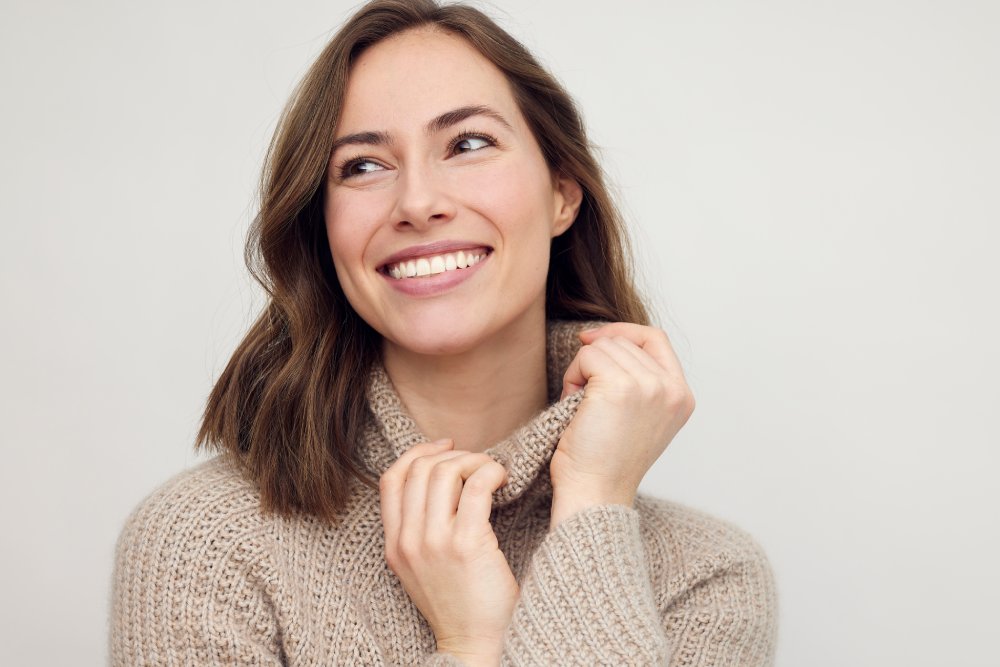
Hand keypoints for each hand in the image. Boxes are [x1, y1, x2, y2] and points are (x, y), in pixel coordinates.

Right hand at [380, 439, 518, 665]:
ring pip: (446, 472)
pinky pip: (477, 486)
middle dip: (454, 456)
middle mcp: (409, 541)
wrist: (474, 644)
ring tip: (493, 472)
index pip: (391, 478)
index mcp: (394, 545)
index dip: (418, 453)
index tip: (446, 449)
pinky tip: (504, 479)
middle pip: (421, 470)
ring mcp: (435, 543)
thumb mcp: (422, 567)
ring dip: (475, 461)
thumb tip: (442, 478)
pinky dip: (492, 471)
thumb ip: (420, 529)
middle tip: (478, 464)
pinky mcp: (467, 544)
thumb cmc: (459, 603)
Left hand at [551, 323, 694, 515]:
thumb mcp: (636, 415)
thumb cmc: (603, 460)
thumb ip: (637, 378)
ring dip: (582, 370)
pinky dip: (573, 376)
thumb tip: (604, 337)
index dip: (622, 332)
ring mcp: (649, 386)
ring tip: (582, 407)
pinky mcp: (620, 386)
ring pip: (604, 346)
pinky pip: (587, 356)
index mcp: (681, 397)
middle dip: (596, 361)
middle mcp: (671, 389)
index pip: (655, 339)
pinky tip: (574, 405)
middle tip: (585, 399)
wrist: (594, 492)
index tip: (593, 342)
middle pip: (624, 341)